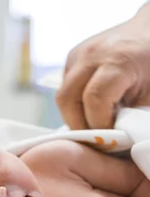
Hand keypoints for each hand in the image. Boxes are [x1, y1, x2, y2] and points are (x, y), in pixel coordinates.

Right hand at [56, 6, 149, 129]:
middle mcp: (91, 54)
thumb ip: (133, 118)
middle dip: (78, 124)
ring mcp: (78, 54)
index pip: (94, 99)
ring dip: (75, 115)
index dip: (98, 124)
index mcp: (118, 60)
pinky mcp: (71, 58)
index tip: (110, 139)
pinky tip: (93, 105)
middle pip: (67, 99)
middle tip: (95, 138)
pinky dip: (76, 103)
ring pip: (63, 96)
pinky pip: (66, 87)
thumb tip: (116, 142)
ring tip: (96, 121)